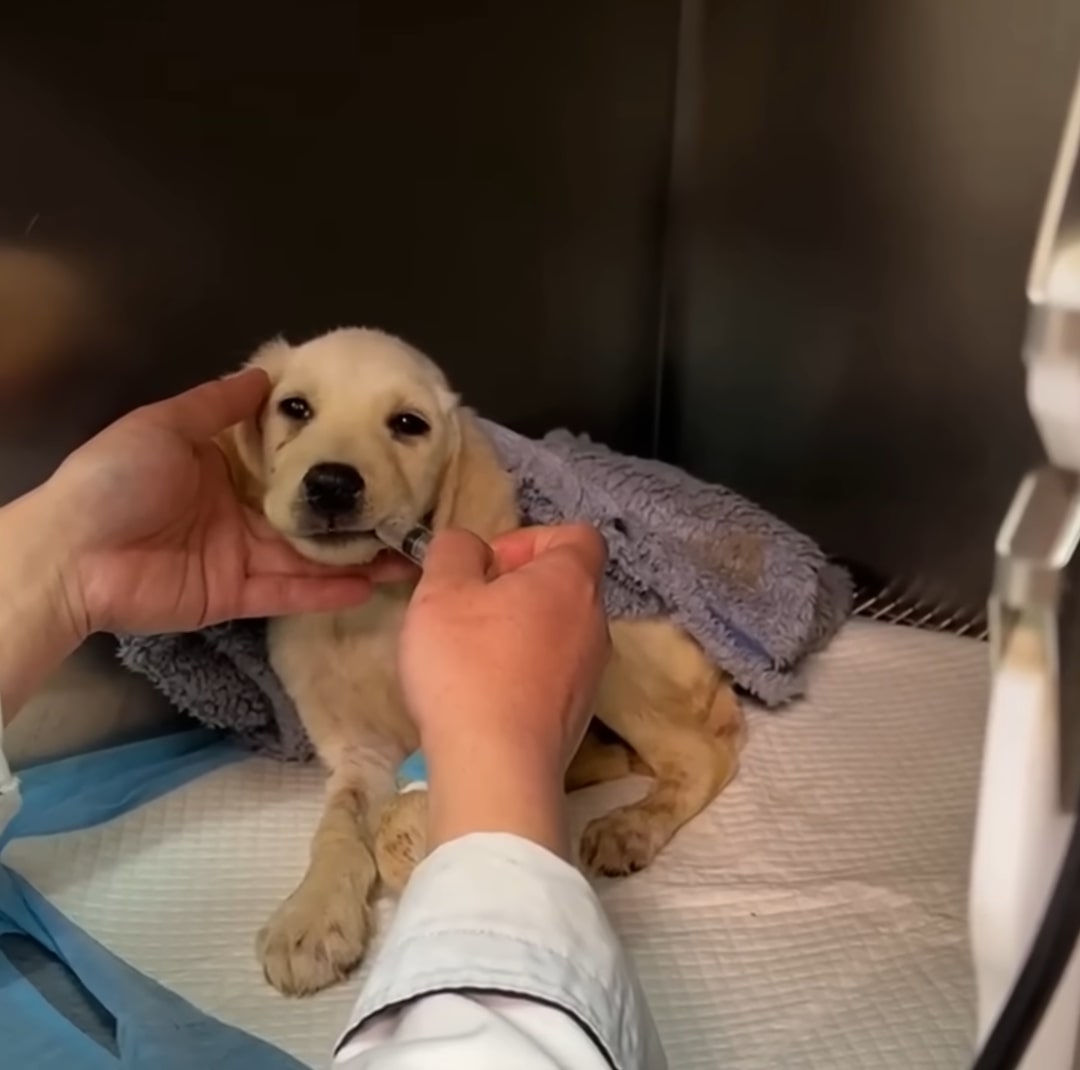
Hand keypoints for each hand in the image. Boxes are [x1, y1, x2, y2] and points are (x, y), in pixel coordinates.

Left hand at [34, 368, 408, 636]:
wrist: (70, 556)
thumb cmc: (117, 479)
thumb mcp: (165, 425)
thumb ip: (217, 404)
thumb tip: (266, 374)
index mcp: (221, 465)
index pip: (286, 460)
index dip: (327, 457)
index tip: (373, 448)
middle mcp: (237, 509)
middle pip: (306, 511)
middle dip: (352, 512)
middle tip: (403, 508)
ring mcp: (239, 555)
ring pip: (307, 555)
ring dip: (352, 554)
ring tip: (405, 551)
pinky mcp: (235, 595)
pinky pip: (288, 592)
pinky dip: (325, 592)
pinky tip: (370, 584)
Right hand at [399, 524, 609, 854]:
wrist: (497, 767)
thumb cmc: (468, 666)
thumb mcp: (441, 591)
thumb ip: (455, 551)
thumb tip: (470, 547)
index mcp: (572, 581)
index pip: (576, 535)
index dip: (530, 539)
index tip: (488, 566)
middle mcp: (595, 623)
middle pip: (563, 585)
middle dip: (515, 588)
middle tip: (467, 610)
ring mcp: (592, 674)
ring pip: (557, 632)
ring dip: (517, 632)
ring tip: (468, 656)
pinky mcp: (577, 715)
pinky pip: (553, 674)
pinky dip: (523, 673)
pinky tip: (482, 695)